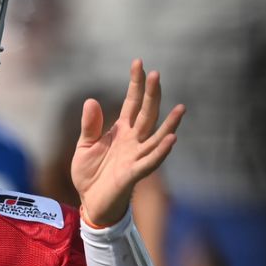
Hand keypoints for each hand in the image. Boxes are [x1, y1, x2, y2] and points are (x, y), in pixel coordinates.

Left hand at [72, 59, 183, 226]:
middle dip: (151, 95)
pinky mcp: (133, 174)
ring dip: (169, 123)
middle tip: (156, 74)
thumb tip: (92, 101)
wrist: (91, 203)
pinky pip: (150, 161)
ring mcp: (136, 156)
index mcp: (121, 131)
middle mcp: (133, 141)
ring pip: (156, 136)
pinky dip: (161, 150)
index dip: (135, 84)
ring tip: (181, 107)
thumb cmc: (90, 175)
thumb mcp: (84, 146)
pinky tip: (172, 139)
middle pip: (146, 114)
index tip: (138, 63)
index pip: (132, 103)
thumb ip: (90, 125)